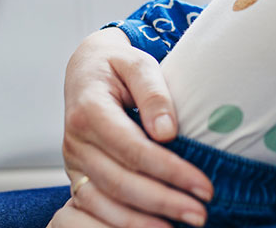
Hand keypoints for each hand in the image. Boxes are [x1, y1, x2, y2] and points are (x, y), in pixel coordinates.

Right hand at [60, 28, 212, 226]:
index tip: (203, 185)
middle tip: (200, 214)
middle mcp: (75, 141)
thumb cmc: (118, 66)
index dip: (170, 171)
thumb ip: (153, 93)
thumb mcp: (138, 64)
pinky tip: (153, 226)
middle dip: (163, 202)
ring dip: (142, 221)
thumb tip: (167, 132)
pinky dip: (122, 223)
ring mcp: (73, 162)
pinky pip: (95, 207)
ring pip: (105, 201)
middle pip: (120, 181)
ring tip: (179, 227)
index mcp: (89, 110)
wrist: (86, 69)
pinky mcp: (77, 175)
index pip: (133, 149)